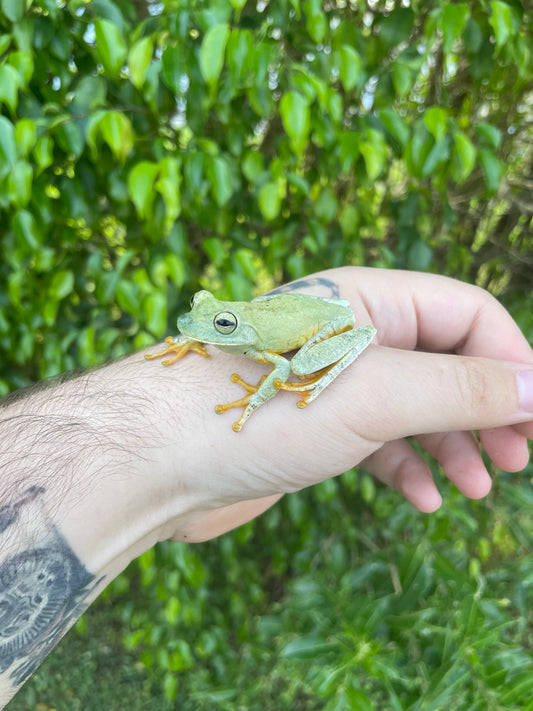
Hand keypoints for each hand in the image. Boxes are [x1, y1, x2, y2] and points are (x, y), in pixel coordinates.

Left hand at [160, 267, 532, 540]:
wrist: (156, 460)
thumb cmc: (256, 411)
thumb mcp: (376, 396)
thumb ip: (460, 388)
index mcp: (366, 300)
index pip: (468, 313)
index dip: (512, 360)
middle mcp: (351, 334)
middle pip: (445, 360)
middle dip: (484, 408)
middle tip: (516, 458)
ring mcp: (330, 383)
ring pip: (414, 406)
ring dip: (451, 443)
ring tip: (476, 486)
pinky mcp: (311, 428)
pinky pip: (377, 441)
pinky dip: (405, 466)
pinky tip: (422, 499)